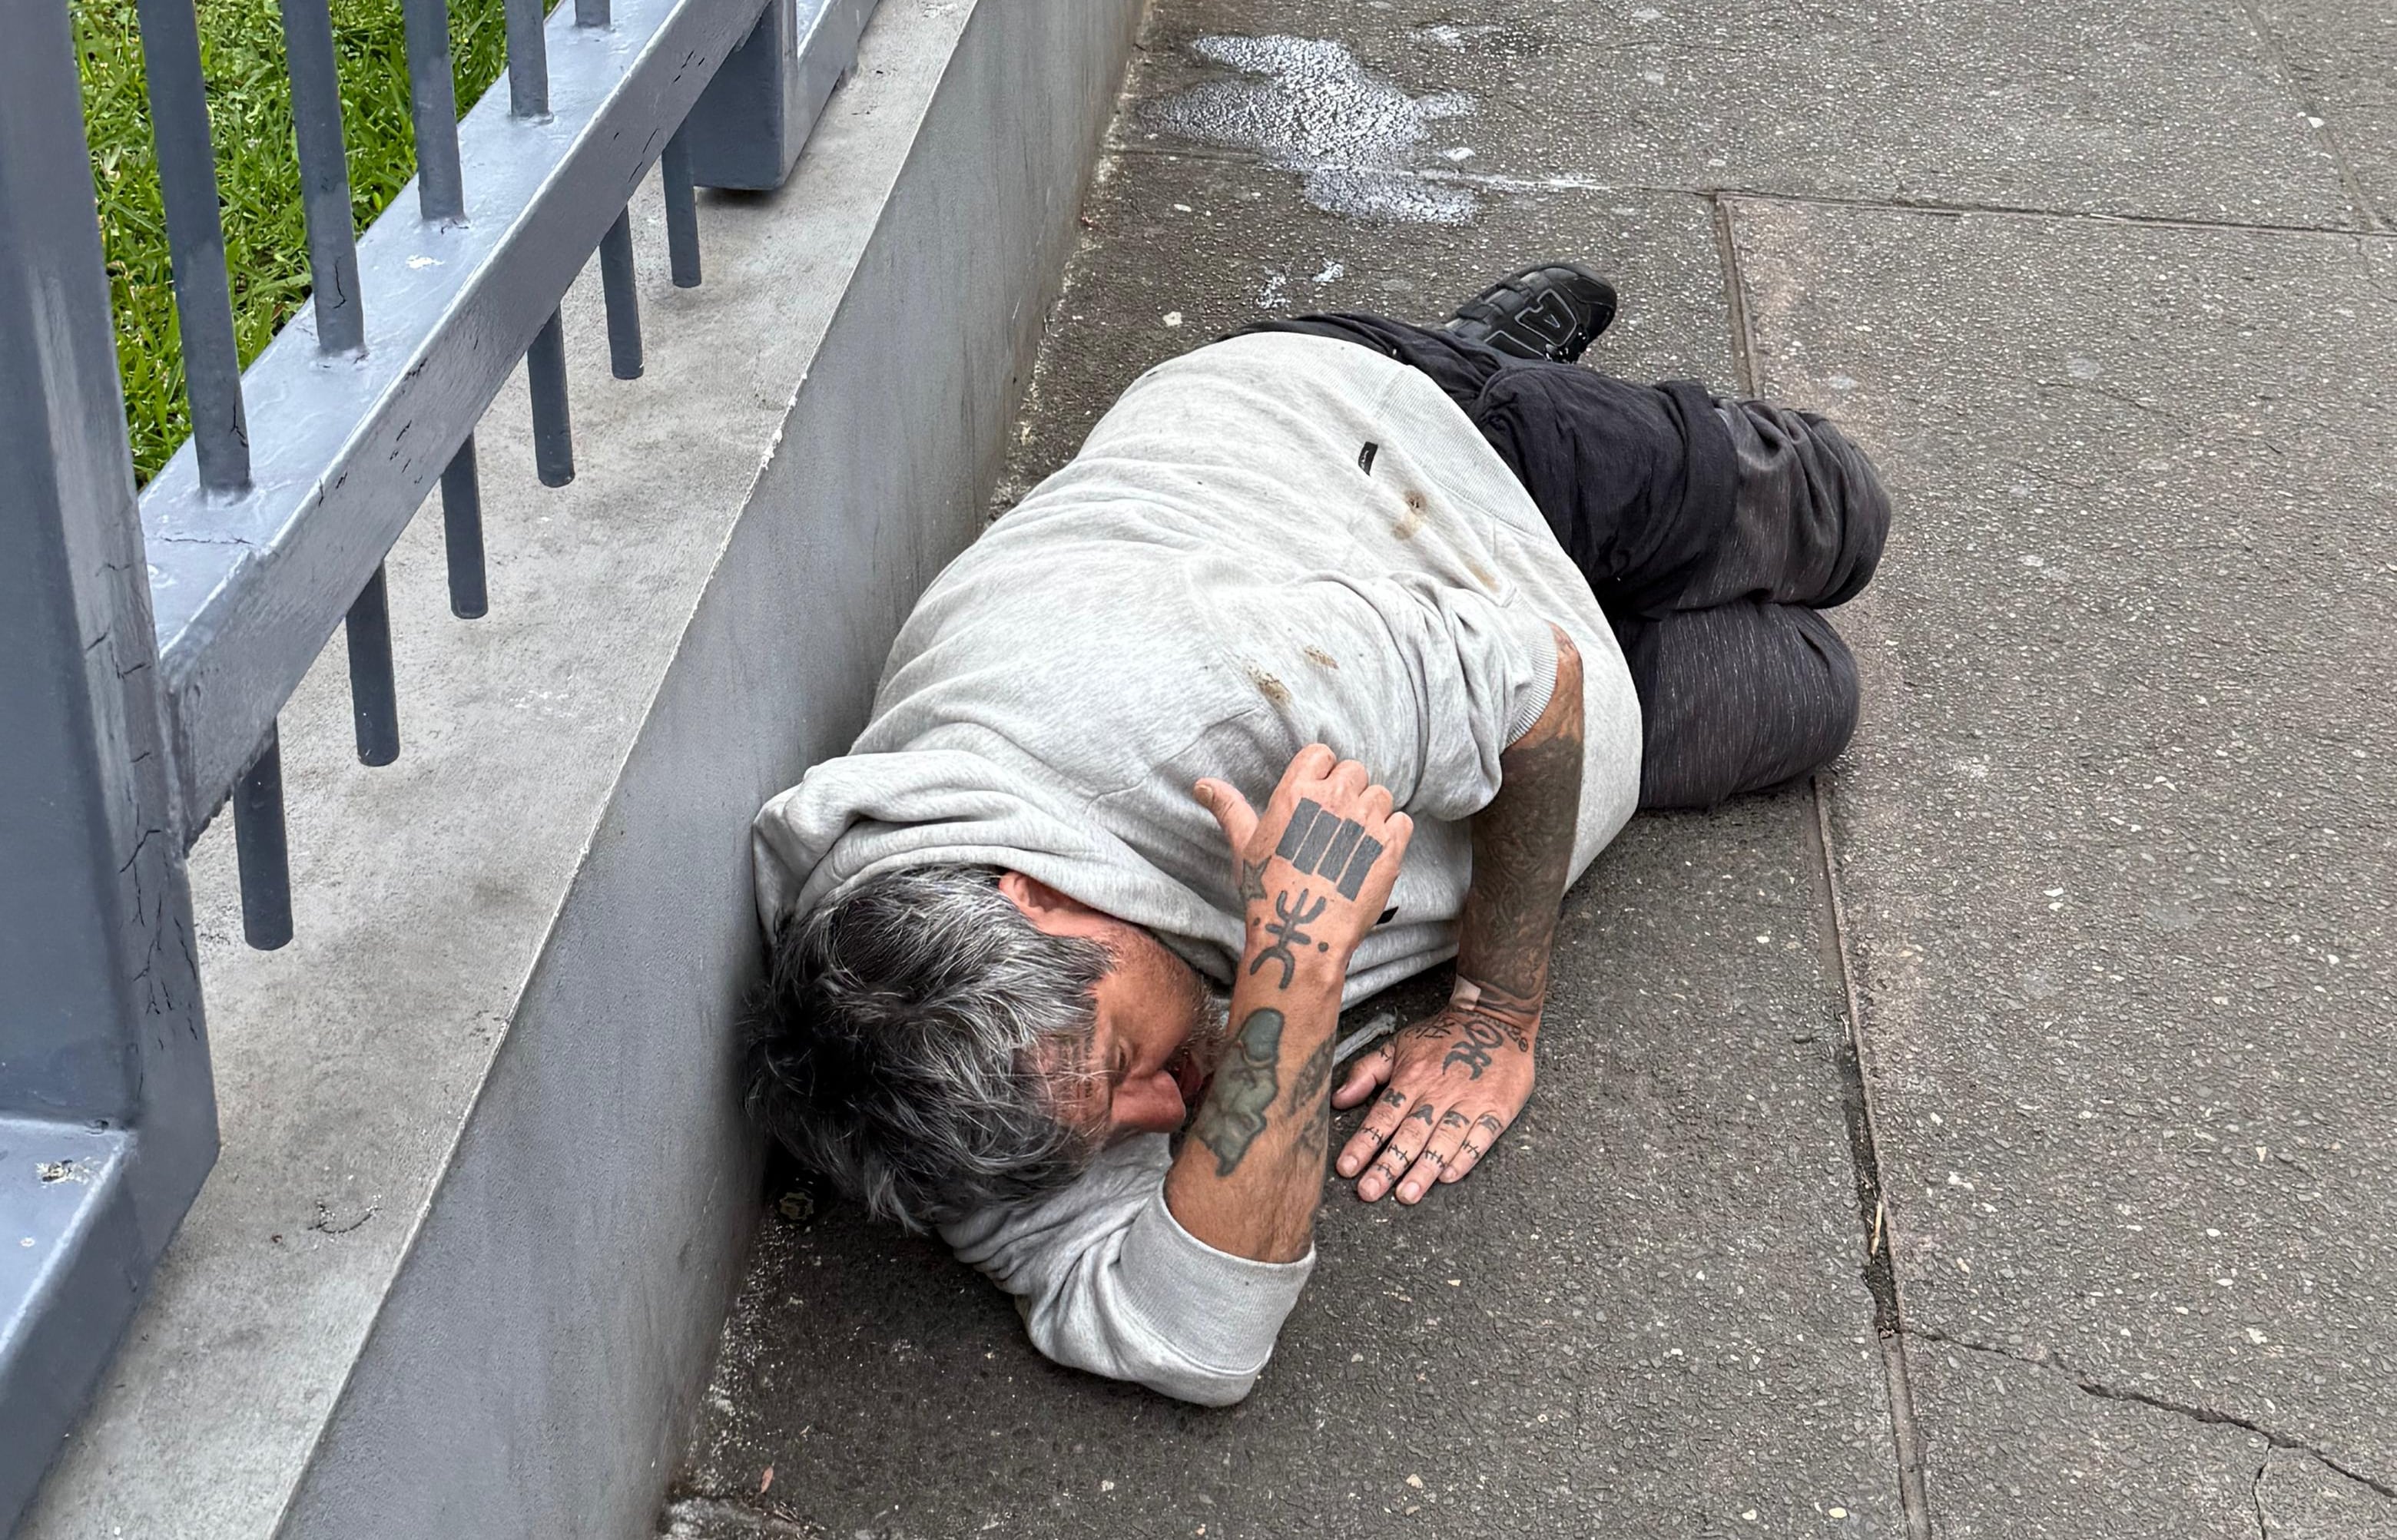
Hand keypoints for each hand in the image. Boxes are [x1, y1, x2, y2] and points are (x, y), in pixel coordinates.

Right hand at [1195, 744, 1412, 983]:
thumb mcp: (1244, 845)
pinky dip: (1392, 832)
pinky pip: (1402, 821)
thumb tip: (1202, 784)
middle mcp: (1334, 798)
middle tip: (1335, 824)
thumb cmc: (1268, 891)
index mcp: (1297, 792)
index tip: (1318, 795)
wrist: (1301, 934)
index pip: (1322, 754)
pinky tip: (1373, 853)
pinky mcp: (1389, 846)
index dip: (1322, 772)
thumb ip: (1229, 807)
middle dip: (1348, 791)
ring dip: (1371, 811)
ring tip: (1354, 841)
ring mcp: (1365, 821)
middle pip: (1354, 771)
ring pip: (1380, 794)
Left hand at [1330, 983, 1536, 1203]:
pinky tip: (1449, 1175)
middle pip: (1409, 1133)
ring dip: (1424, 1168)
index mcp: (1411, 1078)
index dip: (1363, 1143)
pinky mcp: (1497, 1108)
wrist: (1496, 1017)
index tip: (1347, 1168)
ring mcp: (1469, 1101)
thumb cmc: (1444, 1035)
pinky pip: (1481, 1136)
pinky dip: (1465, 1156)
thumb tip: (1338, 1099)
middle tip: (1369, 1192)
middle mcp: (1438, 1092)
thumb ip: (1367, 1071)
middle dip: (1388, 1165)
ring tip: (1406, 1194)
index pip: (1383, 1116)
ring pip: (1443, 1139)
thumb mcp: (1400, 1044)